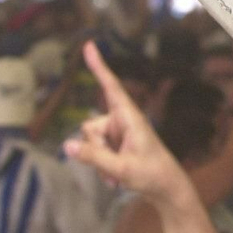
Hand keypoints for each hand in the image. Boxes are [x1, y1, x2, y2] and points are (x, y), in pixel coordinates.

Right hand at [65, 43, 192, 208]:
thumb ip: (93, 157)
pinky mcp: (115, 143)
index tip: (89, 46)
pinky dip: (101, 166)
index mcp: (130, 118)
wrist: (165, 187)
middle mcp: (122, 120)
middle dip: (94, 150)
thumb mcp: (120, 168)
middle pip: (89, 127)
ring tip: (118, 175)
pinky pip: (94, 151)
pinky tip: (116, 178)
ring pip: (89, 141)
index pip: (111, 87)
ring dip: (98, 162)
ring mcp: (118, 132)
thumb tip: (67, 145)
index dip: (99, 67)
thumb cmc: (150, 174)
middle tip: (115, 169)